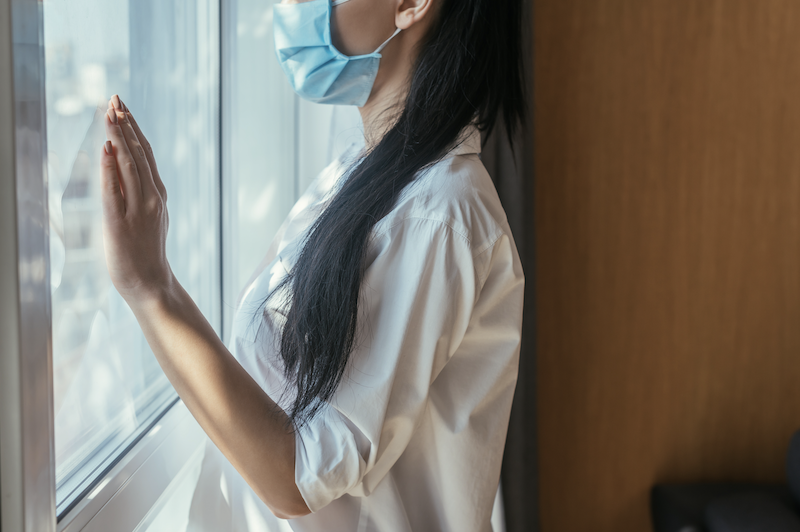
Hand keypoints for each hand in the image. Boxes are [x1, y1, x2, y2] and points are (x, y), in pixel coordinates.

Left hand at [100, 95, 172, 303]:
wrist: (151, 284)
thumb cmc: (145, 253)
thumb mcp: (147, 218)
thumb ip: (137, 194)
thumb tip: (120, 170)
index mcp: (158, 196)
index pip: (145, 154)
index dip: (133, 129)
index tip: (122, 107)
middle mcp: (152, 198)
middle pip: (138, 153)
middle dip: (125, 124)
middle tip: (114, 99)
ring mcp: (138, 210)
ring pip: (129, 166)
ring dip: (118, 137)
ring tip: (109, 113)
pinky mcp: (121, 223)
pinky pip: (114, 190)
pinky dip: (110, 168)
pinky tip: (106, 147)